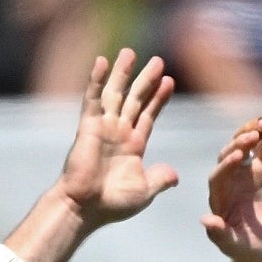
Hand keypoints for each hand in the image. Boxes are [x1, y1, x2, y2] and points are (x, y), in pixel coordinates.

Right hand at [52, 51, 180, 229]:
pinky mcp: (87, 126)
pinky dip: (96, 80)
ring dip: (123, 73)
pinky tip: (102, 62)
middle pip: (135, 99)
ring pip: (115, 94)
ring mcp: (103, 127)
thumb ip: (160, 179)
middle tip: (158, 60)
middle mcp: (118, 132)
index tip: (169, 81)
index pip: (148, 115)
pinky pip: (93, 99)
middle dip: (146, 79)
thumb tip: (175, 174)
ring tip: (130, 52)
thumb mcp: (145, 191)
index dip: (158, 99)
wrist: (86, 208)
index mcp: (133, 145)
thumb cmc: (112, 203)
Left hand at [203, 115, 261, 261]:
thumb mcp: (235, 246)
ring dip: (253, 132)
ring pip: (245, 146)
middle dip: (239, 144)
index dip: (227, 166)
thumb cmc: (248, 250)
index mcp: (219, 197)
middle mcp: (229, 180)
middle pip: (229, 155)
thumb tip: (206, 220)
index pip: (218, 176)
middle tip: (253, 136)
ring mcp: (246, 172)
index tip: (241, 157)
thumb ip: (221, 235)